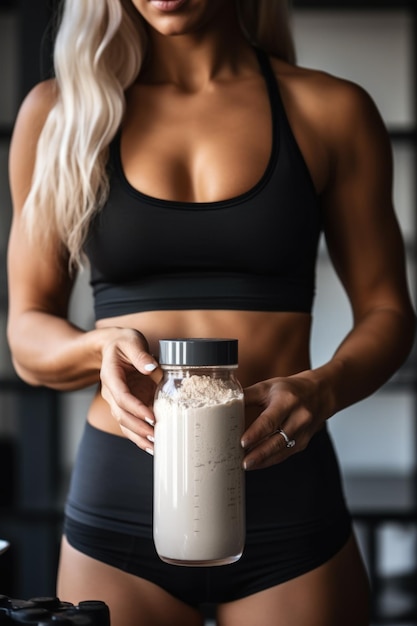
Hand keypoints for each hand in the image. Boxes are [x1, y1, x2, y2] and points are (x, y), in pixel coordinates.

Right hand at [100, 328, 162, 452]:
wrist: (112, 346)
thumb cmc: (123, 343)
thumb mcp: (131, 341)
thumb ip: (140, 354)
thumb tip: (151, 367)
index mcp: (111, 376)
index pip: (121, 396)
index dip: (136, 408)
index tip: (151, 416)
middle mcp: (111, 392)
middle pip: (121, 415)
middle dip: (138, 428)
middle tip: (155, 436)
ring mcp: (117, 401)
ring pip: (124, 424)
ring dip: (138, 437)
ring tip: (154, 447)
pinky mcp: (126, 405)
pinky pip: (130, 423)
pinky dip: (139, 436)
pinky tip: (151, 446)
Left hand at [241, 374, 324, 469]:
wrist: (319, 394)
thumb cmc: (289, 389)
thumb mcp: (267, 386)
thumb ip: (246, 396)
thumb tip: (224, 404)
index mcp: (287, 401)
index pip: (270, 420)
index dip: (256, 433)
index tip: (242, 443)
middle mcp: (298, 418)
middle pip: (277, 440)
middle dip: (259, 454)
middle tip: (243, 462)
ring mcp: (303, 432)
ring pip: (281, 451)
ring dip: (263, 460)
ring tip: (246, 465)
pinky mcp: (303, 443)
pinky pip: (285, 454)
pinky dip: (270, 460)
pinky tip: (258, 463)